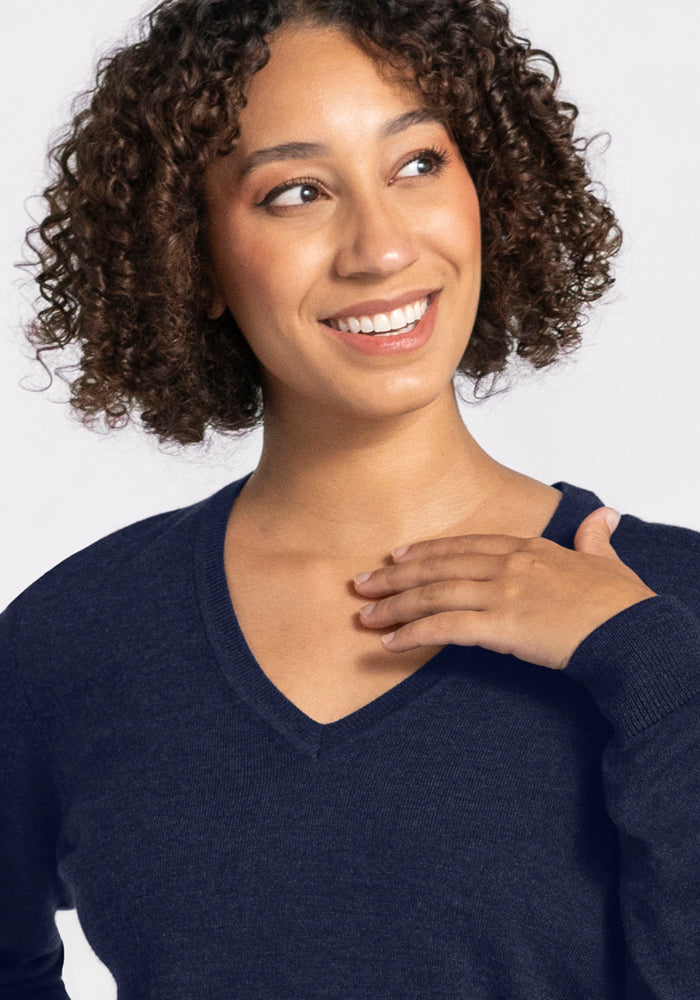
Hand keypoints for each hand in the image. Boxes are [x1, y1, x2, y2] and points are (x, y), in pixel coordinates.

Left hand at [353, 507, 656, 670]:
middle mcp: (508, 565)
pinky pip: (445, 627)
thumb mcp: (607, 561)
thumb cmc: (621, 603)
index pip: (464, 545)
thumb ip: (595, 539)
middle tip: (360, 584)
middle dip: (394, 577)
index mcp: (528, 548)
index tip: (397, 556)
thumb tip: (604, 517)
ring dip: (394, 606)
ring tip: (364, 617)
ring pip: (433, 594)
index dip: (426, 551)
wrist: (632, 631)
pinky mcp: (501, 625)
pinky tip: (391, 643)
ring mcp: (502, 593)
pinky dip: (413, 633)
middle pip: (438, 567)